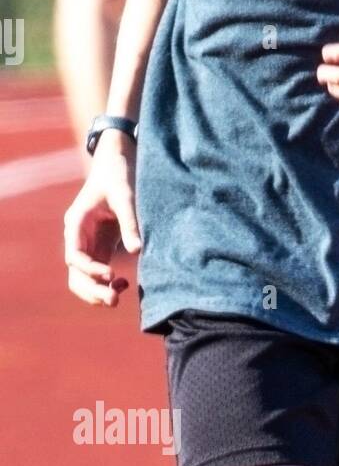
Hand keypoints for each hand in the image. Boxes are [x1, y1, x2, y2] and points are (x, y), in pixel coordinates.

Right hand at [63, 133, 140, 307]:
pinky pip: (97, 275)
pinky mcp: (100, 249)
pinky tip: (125, 283)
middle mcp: (77, 236)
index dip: (89, 269)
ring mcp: (87, 245)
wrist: (118, 165)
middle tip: (115, 300)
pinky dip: (106, 284)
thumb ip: (130, 224)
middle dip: (92, 290)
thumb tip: (137, 252)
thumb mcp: (126, 197)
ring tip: (118, 298)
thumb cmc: (119, 177)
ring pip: (83, 278)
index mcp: (77, 222)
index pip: (74, 255)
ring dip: (97, 292)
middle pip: (75, 274)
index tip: (111, 274)